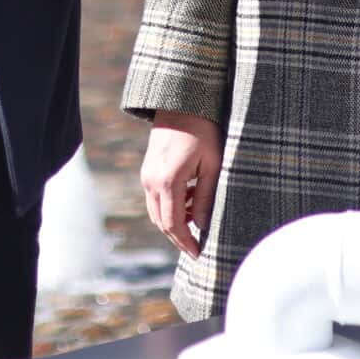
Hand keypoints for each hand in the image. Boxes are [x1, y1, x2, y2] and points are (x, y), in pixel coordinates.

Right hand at [141, 112, 222, 256]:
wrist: (182, 103)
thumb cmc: (204, 131)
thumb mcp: (213, 164)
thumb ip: (206, 198)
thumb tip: (203, 226)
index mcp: (168, 181)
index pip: (173, 225)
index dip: (185, 243)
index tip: (198, 254)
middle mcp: (151, 182)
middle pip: (162, 222)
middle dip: (179, 238)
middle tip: (197, 247)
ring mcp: (146, 176)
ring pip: (157, 212)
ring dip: (175, 221)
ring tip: (198, 220)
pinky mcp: (147, 171)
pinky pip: (156, 198)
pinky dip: (171, 206)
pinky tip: (191, 200)